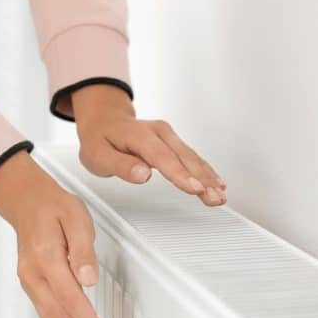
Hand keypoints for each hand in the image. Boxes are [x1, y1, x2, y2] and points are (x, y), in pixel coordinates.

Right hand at [0, 151, 111, 317]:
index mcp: (45, 257)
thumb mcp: (76, 217)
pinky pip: (47, 316)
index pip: (69, 298)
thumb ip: (83, 248)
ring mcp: (29, 283)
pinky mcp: (32, 287)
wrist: (25, 201)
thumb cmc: (53, 207)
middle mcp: (32, 275)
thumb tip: (89, 278)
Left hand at [71, 84, 226, 205]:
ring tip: (220, 195)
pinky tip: (216, 183)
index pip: (162, 157)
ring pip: (192, 157)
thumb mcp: (98, 155)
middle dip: (201, 179)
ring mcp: (168, 135)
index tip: (194, 188)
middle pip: (183, 157)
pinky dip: (205, 170)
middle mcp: (158, 132)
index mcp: (139, 135)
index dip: (180, 174)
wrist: (104, 119)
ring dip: (208, 177)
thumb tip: (143, 175)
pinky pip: (192, 157)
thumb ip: (120, 165)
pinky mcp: (173, 141)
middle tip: (214, 198)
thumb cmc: (99, 139)